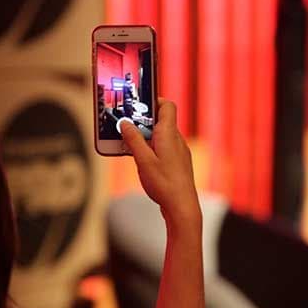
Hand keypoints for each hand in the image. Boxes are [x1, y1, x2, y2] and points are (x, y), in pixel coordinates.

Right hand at [120, 99, 200, 230]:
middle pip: (160, 121)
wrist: (182, 207)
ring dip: (145, 138)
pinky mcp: (177, 163)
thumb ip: (133, 140)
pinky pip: (163, 148)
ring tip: (129, 146)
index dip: (154, 100)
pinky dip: (151, 149)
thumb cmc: (165, 184)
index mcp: (169, 134)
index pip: (167, 106)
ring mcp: (179, 151)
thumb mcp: (143, 160)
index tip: (138, 102)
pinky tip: (141, 161)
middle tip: (126, 127)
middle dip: (142, 122)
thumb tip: (125, 123)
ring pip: (161, 136)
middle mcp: (176, 140)